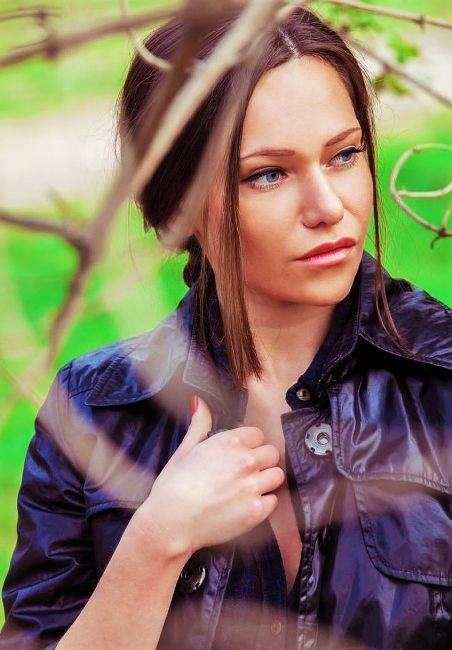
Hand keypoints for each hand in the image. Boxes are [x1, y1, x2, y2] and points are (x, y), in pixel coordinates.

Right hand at [136, 395, 283, 557]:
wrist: (170, 522)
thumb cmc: (173, 487)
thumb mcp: (185, 449)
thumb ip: (200, 424)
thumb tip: (199, 402)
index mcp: (228, 442)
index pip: (258, 434)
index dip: (249, 445)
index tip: (239, 455)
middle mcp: (245, 461)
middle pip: (272, 453)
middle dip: (261, 461)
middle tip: (245, 473)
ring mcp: (252, 486)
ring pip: (277, 475)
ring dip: (266, 481)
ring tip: (248, 489)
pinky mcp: (256, 511)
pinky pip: (273, 501)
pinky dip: (263, 504)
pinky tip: (245, 505)